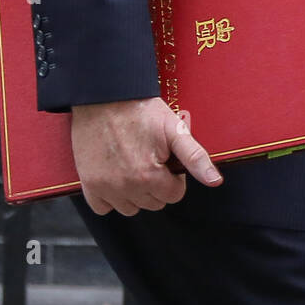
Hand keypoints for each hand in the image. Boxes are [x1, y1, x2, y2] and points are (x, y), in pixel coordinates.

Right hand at [70, 96, 222, 215]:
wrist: (105, 96)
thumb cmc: (140, 109)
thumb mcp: (175, 128)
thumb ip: (195, 157)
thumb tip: (215, 181)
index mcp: (149, 176)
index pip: (174, 195)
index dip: (174, 176)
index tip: (166, 159)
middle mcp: (126, 187)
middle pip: (153, 203)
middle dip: (156, 184)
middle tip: (150, 157)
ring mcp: (105, 187)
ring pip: (130, 208)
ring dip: (135, 193)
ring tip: (133, 165)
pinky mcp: (89, 184)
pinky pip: (103, 208)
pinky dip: (110, 197)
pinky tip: (115, 175)